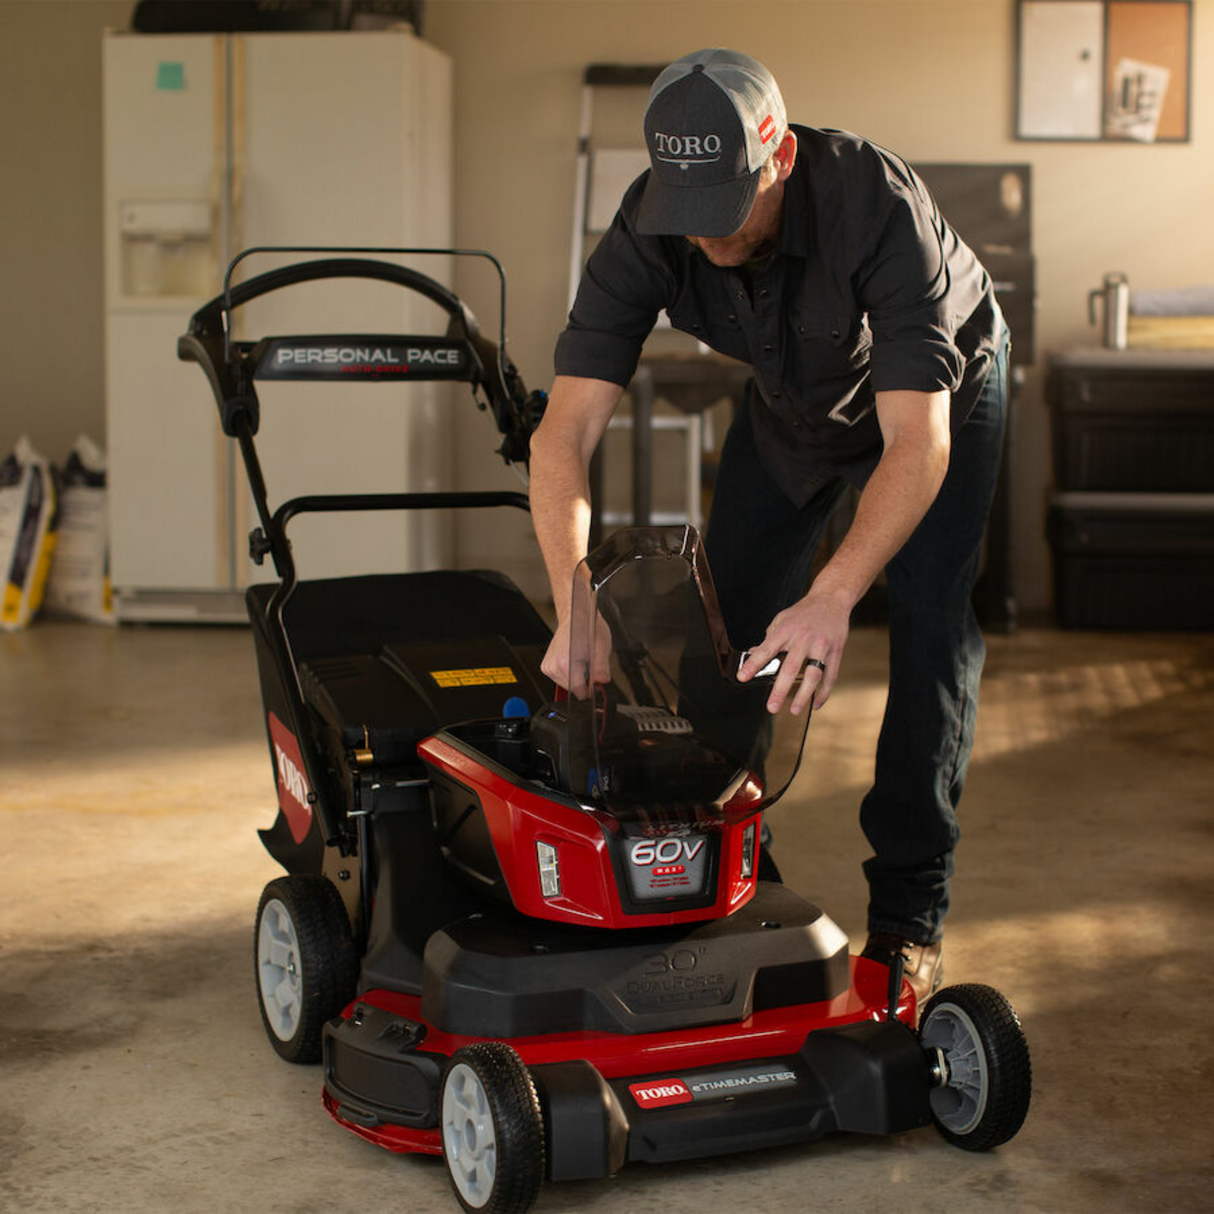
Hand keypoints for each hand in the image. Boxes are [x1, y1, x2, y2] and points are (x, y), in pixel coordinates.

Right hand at [540, 612, 612, 695]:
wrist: (576, 616)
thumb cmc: (588, 627)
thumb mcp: (602, 647)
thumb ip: (602, 668)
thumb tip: (602, 681)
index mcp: (565, 663)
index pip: (580, 691)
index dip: (591, 688)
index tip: (596, 680)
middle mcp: (553, 666)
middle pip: (573, 689)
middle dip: (584, 681)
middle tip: (589, 664)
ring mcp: (548, 667)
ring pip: (566, 685)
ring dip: (577, 677)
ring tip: (581, 659)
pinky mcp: (546, 667)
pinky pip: (560, 679)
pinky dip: (569, 673)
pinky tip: (574, 660)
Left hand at [736, 588, 849, 712]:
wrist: (831, 600)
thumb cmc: (803, 612)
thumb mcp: (780, 621)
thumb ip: (768, 640)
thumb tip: (752, 655)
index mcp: (786, 631)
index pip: (766, 650)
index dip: (753, 664)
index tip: (742, 677)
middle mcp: (804, 639)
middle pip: (790, 668)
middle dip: (780, 690)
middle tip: (771, 707)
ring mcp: (821, 646)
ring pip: (813, 675)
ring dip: (804, 695)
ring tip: (794, 709)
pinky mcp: (836, 652)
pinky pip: (830, 676)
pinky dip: (824, 692)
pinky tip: (816, 704)